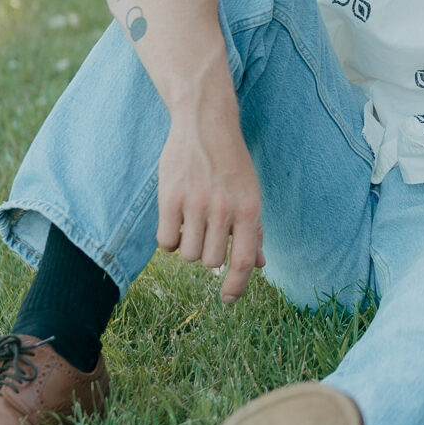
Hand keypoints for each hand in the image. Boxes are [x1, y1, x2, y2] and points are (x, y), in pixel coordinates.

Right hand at [154, 80, 265, 301]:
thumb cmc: (231, 164)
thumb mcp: (251, 194)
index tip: (228, 300)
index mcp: (249, 209)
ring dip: (187, 247)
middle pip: (210, 262)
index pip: (243, 262)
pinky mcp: (169, 198)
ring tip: (191, 224)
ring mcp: (195, 204)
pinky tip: (175, 221)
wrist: (205, 124)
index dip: (236, 287)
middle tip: (207, 233)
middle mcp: (224, 209)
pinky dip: (169, 239)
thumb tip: (258, 266)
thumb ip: (254, 231)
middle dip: (208, 254)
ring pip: (187, 255)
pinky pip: (165, 242)